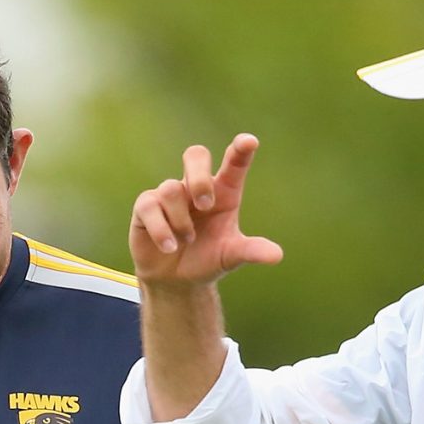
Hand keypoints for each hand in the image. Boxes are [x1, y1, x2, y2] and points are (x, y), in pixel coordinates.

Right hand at [129, 134, 285, 286]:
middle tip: (206, 205)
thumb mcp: (231, 257)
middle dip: (199, 177)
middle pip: (195, 155)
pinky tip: (169, 247)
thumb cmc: (207, 259)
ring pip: (170, 188)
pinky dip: (161, 229)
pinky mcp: (146, 207)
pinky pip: (148, 206)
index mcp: (224, 192)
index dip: (240, 150)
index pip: (233, 163)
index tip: (249, 142)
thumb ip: (252, 251)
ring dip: (181, 219)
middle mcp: (196, 187)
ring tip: (187, 240)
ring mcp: (169, 195)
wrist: (176, 281)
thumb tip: (277, 256)